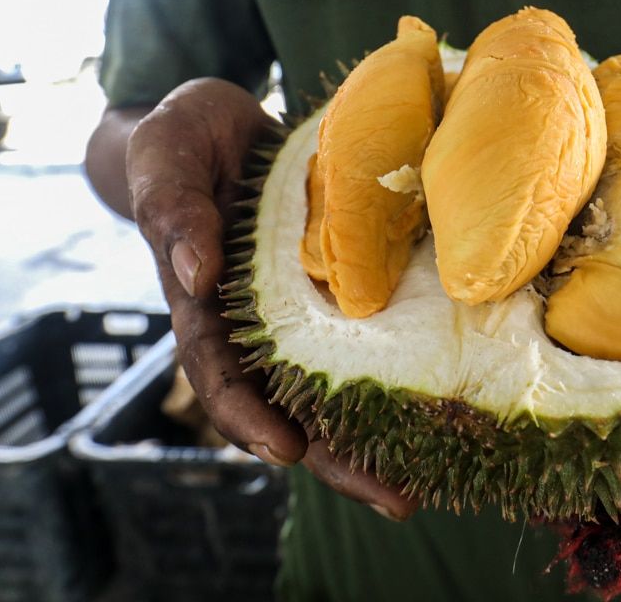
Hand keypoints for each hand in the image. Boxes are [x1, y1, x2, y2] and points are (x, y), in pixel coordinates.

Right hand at [125, 77, 416, 518]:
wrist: (225, 119)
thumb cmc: (183, 138)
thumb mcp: (165, 160)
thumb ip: (173, 211)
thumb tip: (195, 274)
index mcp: (207, 304)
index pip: (222, 375)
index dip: (249, 417)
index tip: (285, 450)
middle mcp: (260, 319)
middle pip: (295, 402)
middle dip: (340, 457)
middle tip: (396, 500)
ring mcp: (307, 304)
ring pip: (344, 378)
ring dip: (385, 429)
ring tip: (441, 473)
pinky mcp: (347, 279)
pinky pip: (378, 328)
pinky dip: (408, 364)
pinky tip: (454, 392)